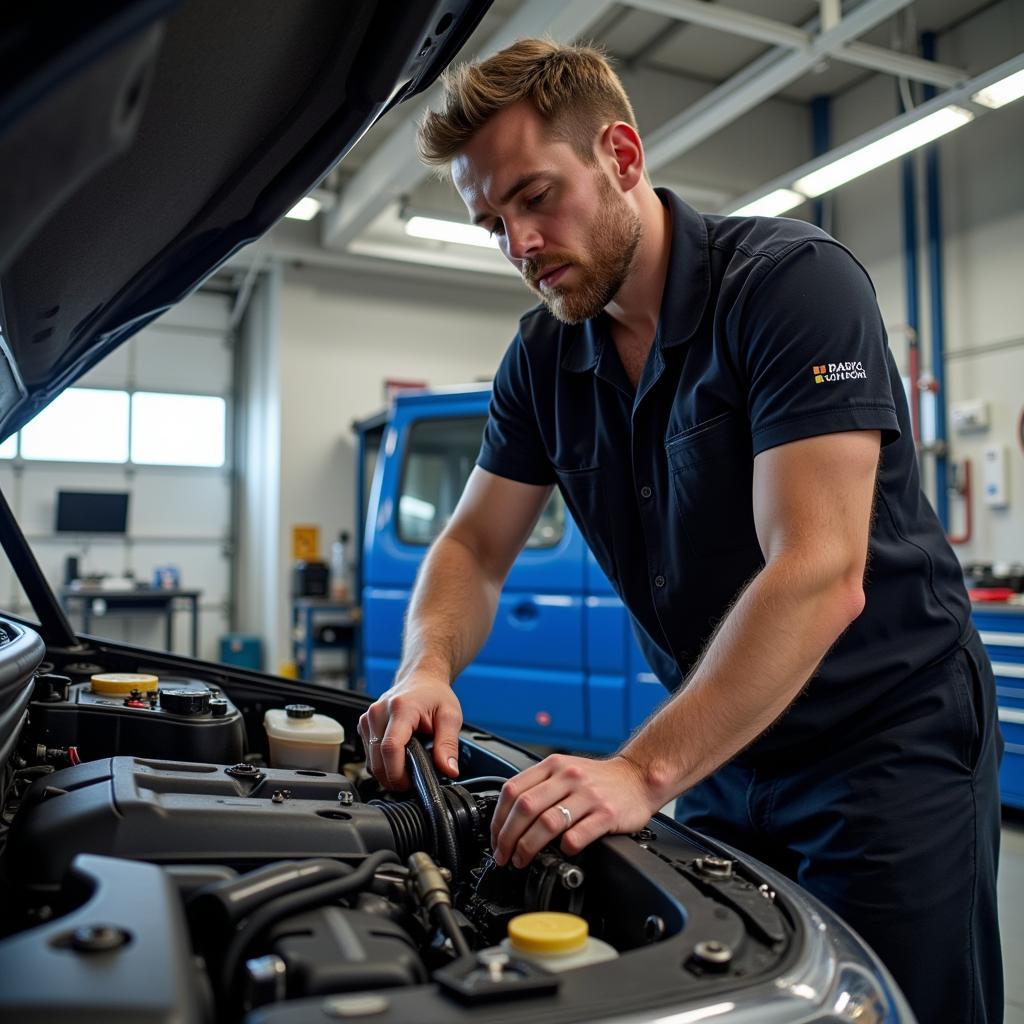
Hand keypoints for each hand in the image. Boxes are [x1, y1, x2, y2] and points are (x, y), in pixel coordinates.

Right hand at [357, 671, 461, 790]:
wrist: (422, 678)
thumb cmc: (435, 695)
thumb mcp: (450, 717)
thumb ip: (449, 745)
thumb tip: (449, 770)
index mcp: (400, 708)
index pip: (390, 747)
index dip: (398, 773)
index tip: (411, 783)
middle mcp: (378, 712)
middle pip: (377, 759)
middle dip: (394, 778)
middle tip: (413, 781)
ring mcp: (368, 718)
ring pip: (370, 761)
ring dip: (387, 771)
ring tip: (407, 767)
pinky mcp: (364, 725)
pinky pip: (368, 755)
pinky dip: (381, 763)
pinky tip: (397, 757)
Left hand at [490, 754, 659, 867]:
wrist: (639, 777)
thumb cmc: (599, 780)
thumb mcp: (565, 770)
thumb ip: (539, 787)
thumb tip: (507, 818)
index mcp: (553, 766)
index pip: (513, 789)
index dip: (498, 819)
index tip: (495, 839)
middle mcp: (568, 777)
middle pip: (525, 808)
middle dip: (508, 837)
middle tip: (504, 856)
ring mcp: (588, 795)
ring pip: (547, 823)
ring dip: (528, 847)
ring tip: (523, 860)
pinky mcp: (607, 813)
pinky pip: (578, 835)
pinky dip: (564, 848)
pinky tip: (561, 853)